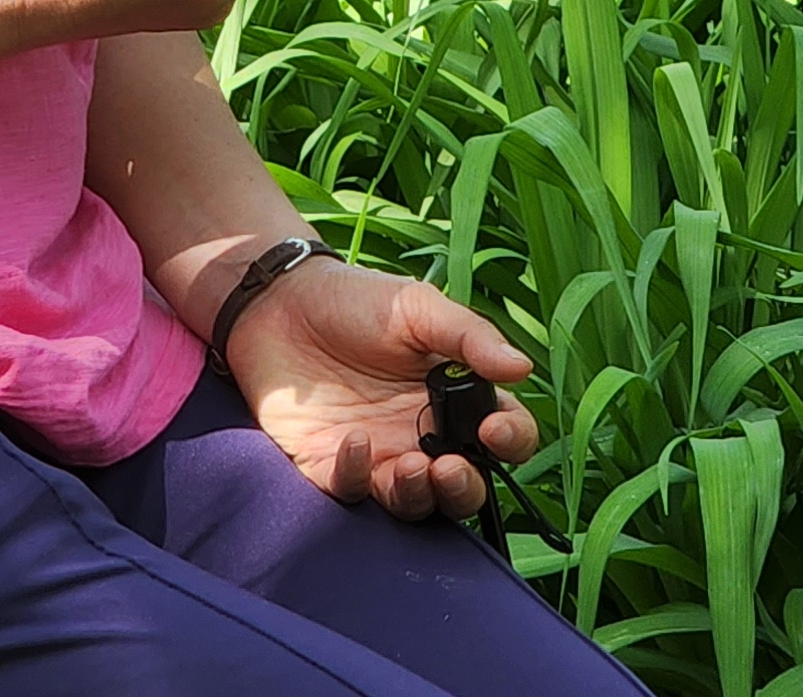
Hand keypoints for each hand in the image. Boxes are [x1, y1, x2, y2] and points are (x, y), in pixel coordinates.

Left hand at [220, 256, 539, 522]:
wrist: (280, 301)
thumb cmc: (355, 300)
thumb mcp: (417, 308)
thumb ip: (469, 337)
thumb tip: (523, 368)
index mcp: (454, 398)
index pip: (501, 435)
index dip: (510, 440)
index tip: (493, 429)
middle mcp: (422, 435)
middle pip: (464, 487)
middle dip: (465, 488)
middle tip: (450, 467)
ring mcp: (379, 456)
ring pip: (414, 502)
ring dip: (420, 495)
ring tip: (413, 466)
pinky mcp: (329, 466)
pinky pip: (352, 491)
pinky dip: (357, 477)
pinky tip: (355, 443)